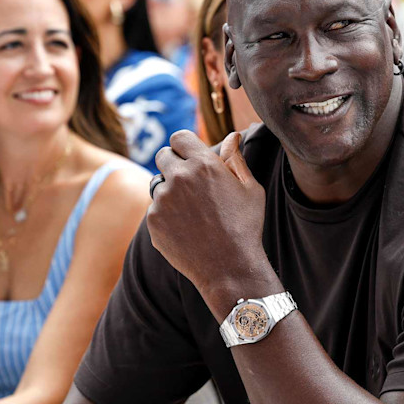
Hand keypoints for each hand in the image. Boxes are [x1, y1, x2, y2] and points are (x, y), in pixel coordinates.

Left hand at [147, 131, 266, 292]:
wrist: (229, 267)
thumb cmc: (245, 226)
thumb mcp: (250, 189)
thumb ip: (236, 159)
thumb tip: (233, 135)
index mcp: (204, 164)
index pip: (179, 137)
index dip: (185, 146)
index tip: (191, 156)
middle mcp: (179, 177)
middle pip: (163, 155)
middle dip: (174, 164)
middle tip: (190, 183)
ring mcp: (163, 199)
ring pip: (157, 184)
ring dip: (169, 190)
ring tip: (191, 210)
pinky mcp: (153, 220)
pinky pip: (154, 209)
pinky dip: (166, 215)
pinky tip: (186, 228)